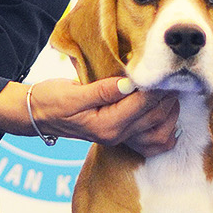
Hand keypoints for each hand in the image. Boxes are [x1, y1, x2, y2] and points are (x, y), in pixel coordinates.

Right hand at [0, 78, 179, 157]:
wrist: (37, 114)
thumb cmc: (51, 100)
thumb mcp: (73, 92)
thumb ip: (102, 90)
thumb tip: (129, 84)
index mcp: (106, 125)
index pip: (140, 105)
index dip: (156, 87)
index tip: (167, 71)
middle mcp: (115, 135)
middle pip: (154, 118)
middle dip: (167, 97)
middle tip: (176, 76)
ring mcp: (118, 137)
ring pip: (158, 131)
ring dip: (170, 110)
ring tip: (173, 89)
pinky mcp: (119, 134)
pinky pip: (151, 142)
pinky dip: (165, 130)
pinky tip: (168, 114)